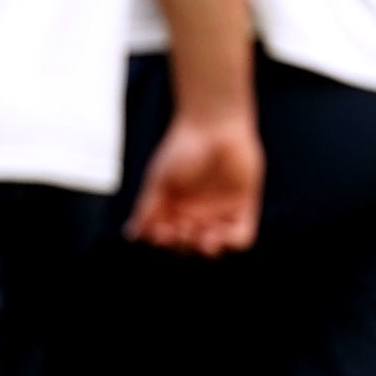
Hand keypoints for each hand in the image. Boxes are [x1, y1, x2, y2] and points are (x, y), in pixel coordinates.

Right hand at [128, 103, 261, 255]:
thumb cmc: (183, 148)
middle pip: (189, 246)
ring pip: (214, 247)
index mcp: (174, 208)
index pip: (167, 237)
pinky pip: (241, 237)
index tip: (160, 233)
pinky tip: (217, 235)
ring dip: (206, 250)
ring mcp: (220, 212)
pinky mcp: (243, 207)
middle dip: (182, 245)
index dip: (163, 241)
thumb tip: (132, 235)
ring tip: (200, 238)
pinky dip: (231, 243)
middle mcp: (196, 214)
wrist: (215, 125)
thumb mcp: (159, 180)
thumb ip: (147, 209)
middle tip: (180, 229)